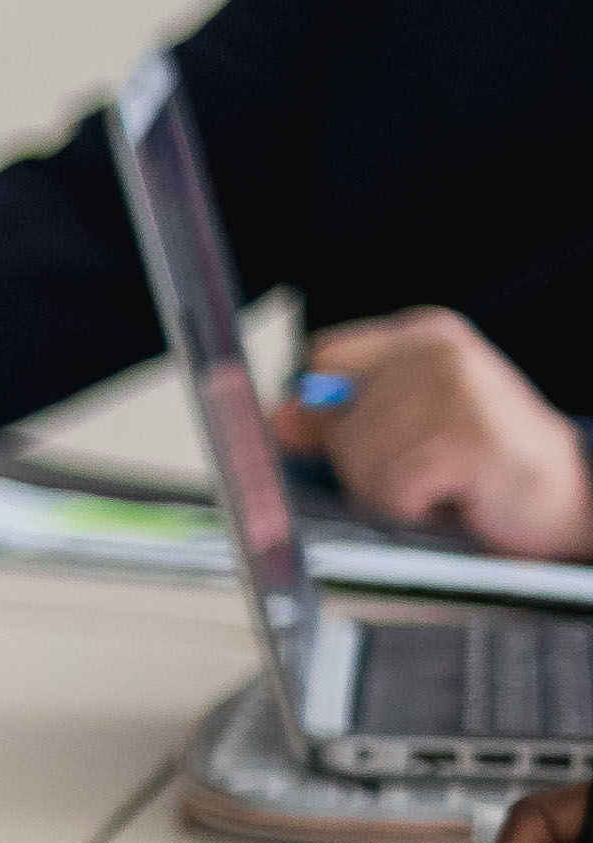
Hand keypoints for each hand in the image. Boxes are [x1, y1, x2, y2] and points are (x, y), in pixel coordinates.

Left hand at [281, 307, 592, 560]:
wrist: (572, 499)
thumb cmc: (490, 466)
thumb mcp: (412, 427)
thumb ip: (345, 416)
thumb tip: (279, 420)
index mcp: (425, 335)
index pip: (325, 357)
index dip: (322, 406)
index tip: (341, 436)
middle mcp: (437, 351)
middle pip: (335, 415)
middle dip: (364, 461)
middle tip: (421, 471)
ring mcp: (453, 390)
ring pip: (360, 456)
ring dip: (392, 490)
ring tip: (443, 484)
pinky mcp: (464, 437)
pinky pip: (393, 488)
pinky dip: (415, 508)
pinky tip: (456, 497)